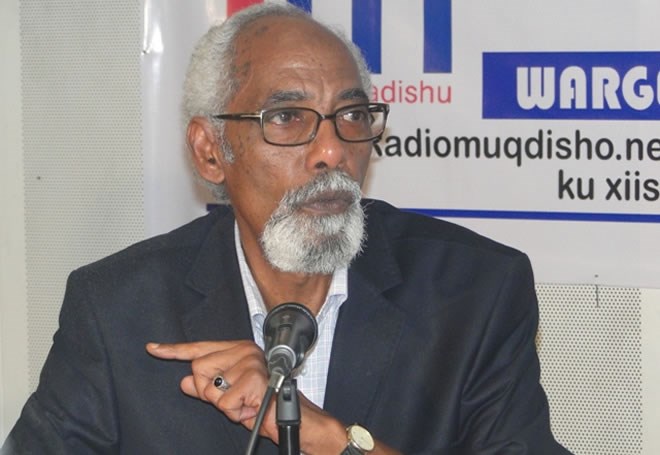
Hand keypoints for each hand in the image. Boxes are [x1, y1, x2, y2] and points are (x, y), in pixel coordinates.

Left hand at [146, 340, 278, 440]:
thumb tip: (184, 382)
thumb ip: (206, 387)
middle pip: (199, 368)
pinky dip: (234, 413)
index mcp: (237, 350)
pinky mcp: (252, 377)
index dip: (174, 351)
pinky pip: (224, 402)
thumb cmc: (263, 405)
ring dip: (224, 405)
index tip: (153, 348)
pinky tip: (250, 408)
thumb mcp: (229, 397)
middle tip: (234, 398)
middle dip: (210, 392)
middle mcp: (243, 350)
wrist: (290, 417)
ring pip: (210, 387)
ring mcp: (249, 362)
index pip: (200, 348)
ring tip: (245, 404)